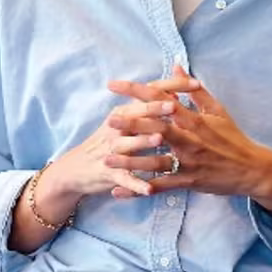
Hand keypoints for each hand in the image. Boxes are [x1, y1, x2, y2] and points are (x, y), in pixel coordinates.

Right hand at [42, 85, 195, 209]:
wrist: (76, 169)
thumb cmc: (109, 141)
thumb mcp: (125, 120)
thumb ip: (150, 107)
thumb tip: (174, 93)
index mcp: (125, 112)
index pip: (150, 92)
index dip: (172, 87)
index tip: (196, 83)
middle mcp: (117, 127)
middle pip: (138, 115)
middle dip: (156, 109)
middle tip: (175, 106)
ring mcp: (112, 151)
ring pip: (129, 145)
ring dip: (143, 142)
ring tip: (159, 140)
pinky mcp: (110, 173)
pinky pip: (125, 179)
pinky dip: (137, 184)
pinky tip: (150, 189)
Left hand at [107, 67, 271, 209]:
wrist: (252, 170)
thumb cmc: (233, 138)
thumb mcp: (217, 110)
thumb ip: (194, 89)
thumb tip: (176, 65)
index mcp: (195, 120)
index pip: (163, 100)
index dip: (138, 91)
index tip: (115, 85)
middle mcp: (190, 140)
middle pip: (157, 129)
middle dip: (133, 124)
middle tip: (110, 120)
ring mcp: (189, 163)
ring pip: (155, 161)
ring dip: (130, 161)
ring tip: (107, 158)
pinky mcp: (188, 182)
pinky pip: (160, 187)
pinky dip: (139, 190)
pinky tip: (119, 191)